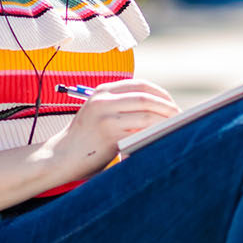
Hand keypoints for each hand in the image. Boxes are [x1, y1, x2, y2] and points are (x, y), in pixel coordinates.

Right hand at [43, 78, 177, 176]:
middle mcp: (103, 99)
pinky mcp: (109, 133)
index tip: (173, 105)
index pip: (141, 85)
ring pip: (147, 112)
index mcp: (103, 91)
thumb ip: (121, 108)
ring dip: (166, 120)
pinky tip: (163, 138)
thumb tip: (159, 110)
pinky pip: (141, 129)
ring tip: (176, 128)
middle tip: (181, 118)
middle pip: (147, 96)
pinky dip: (156, 132)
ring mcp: (105, 115)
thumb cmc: (85, 140)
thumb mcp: (99, 114)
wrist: (60, 157)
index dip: (161, 94)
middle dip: (168, 107)